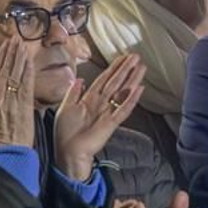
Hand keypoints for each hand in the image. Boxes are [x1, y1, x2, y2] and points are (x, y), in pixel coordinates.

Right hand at [0, 37, 34, 147]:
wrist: (6, 147)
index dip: (2, 55)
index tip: (6, 44)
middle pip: (6, 68)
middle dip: (11, 51)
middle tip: (15, 38)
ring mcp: (12, 97)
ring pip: (15, 72)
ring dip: (19, 56)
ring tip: (22, 44)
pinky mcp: (24, 102)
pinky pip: (25, 82)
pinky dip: (27, 70)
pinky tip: (29, 60)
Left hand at [53, 54, 146, 181]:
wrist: (68, 151)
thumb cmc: (65, 133)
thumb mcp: (65, 108)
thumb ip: (73, 93)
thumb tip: (79, 79)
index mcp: (89, 99)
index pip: (104, 79)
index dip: (113, 68)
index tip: (123, 57)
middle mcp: (101, 103)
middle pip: (116, 82)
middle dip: (126, 69)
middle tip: (137, 57)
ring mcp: (108, 112)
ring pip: (122, 92)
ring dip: (132, 79)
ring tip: (142, 67)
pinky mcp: (111, 123)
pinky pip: (123, 109)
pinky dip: (131, 99)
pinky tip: (139, 89)